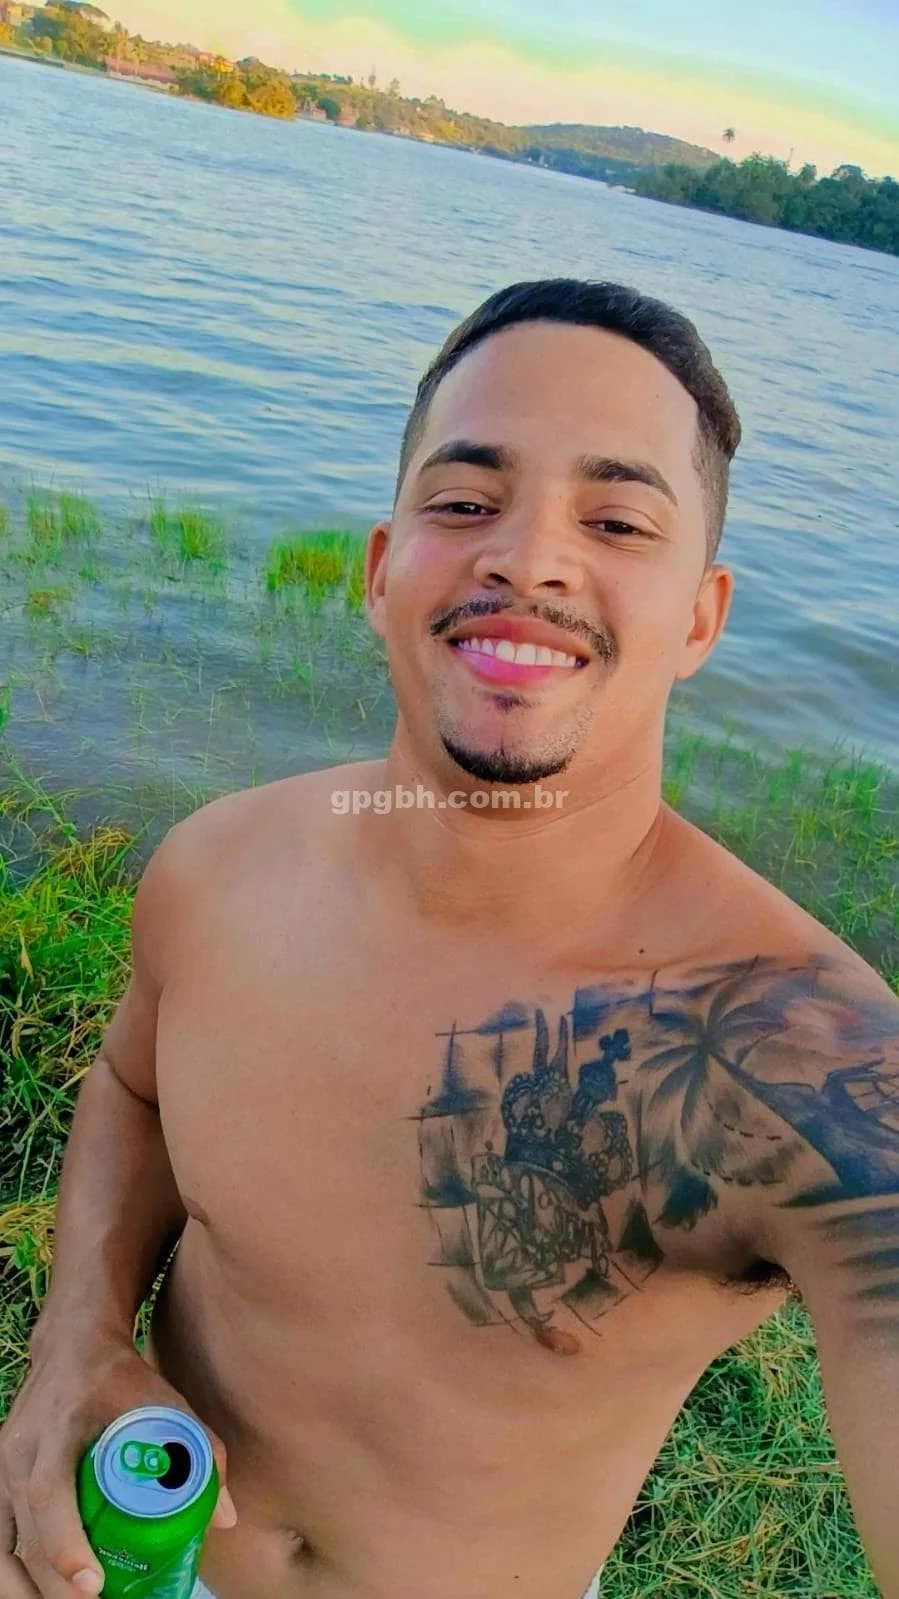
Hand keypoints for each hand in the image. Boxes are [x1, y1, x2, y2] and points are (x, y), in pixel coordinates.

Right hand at [0, 1333, 236, 1597]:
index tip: (91, 1585)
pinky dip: (9, 1577)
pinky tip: (33, 1598)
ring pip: (0, 1546)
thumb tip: (226, 1520)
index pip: (49, 1493)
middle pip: (26, 1532)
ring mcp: (3, 1465)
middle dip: (53, 1584)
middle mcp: (23, 1449)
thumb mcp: (166, 1402)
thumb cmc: (124, 1378)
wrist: (73, 1343)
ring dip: (26, 1592)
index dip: (66, 1544)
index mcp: (61, 1428)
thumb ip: (202, 1453)